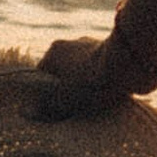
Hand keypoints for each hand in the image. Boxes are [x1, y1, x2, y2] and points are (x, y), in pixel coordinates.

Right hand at [26, 30, 154, 120]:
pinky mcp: (112, 49)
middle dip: (70, 89)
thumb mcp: (66, 100)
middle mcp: (71, 44)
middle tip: (76, 108)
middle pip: (64, 72)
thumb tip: (26, 112)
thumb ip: (46, 107)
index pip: (43, 75)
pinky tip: (110, 93)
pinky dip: (104, 79)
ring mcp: (92, 44)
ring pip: (84, 69)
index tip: (54, 108)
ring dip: (88, 84)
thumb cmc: (92, 82)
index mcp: (54, 52)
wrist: (129, 63)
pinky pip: (102, 68)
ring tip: (95, 102)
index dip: (47, 94)